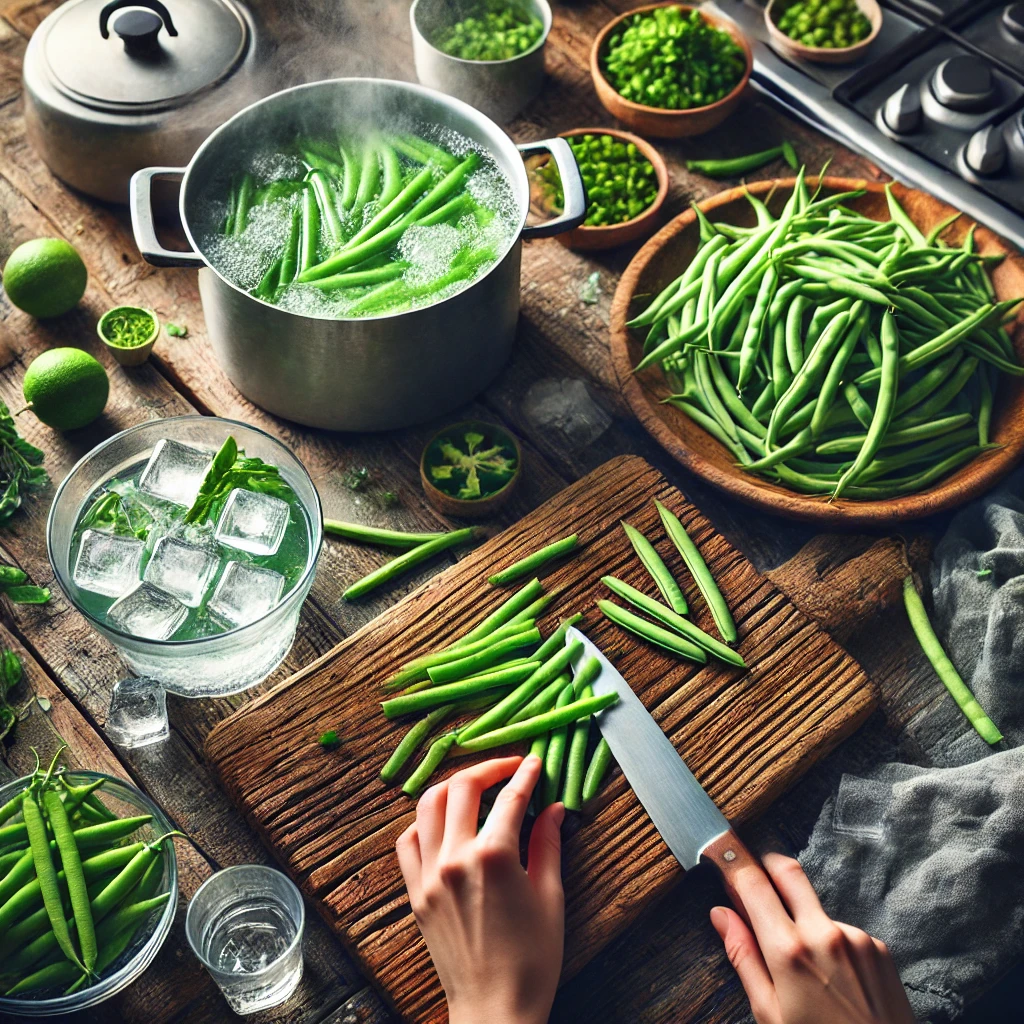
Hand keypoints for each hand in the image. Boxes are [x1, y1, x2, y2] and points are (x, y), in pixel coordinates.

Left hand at [396, 754, 563, 1023]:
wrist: (495, 1009)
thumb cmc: (532, 960)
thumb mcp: (550, 897)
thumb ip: (548, 845)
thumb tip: (554, 808)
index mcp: (494, 857)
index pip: (510, 797)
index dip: (526, 774)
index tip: (535, 762)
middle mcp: (455, 858)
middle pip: (463, 787)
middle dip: (488, 768)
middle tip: (509, 768)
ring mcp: (430, 874)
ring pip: (428, 805)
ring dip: (453, 787)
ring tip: (475, 786)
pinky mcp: (416, 893)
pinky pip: (408, 841)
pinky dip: (423, 822)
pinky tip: (444, 822)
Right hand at [711, 852, 915, 1023]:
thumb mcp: (770, 1015)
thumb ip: (744, 958)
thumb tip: (721, 916)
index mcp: (790, 952)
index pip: (753, 885)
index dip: (734, 867)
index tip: (724, 861)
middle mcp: (825, 934)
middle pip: (788, 872)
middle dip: (767, 868)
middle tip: (755, 883)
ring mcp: (856, 938)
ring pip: (816, 908)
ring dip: (802, 920)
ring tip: (805, 969)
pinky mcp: (879, 948)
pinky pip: (844, 931)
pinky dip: (831, 944)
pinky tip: (834, 979)